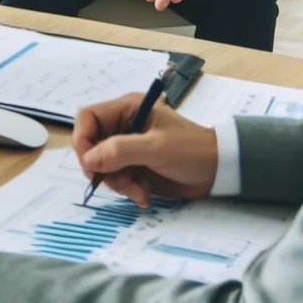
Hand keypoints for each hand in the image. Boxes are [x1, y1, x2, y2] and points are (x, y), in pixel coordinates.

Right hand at [73, 93, 218, 207]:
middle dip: (103, 168)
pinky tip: (143, 194)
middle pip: (91, 144)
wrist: (219, 170)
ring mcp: (127, 146)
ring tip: (139, 190)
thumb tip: (89, 160)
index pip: (87, 118)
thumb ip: (121, 151)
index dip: (83, 140)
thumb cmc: (192, 150)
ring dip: (117, 182)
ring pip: (101, 165)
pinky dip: (126, 189)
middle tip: (122, 182)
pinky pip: (115, 178)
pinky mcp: (133, 165)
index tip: (90, 165)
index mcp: (127, 108)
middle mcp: (123, 124)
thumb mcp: (157, 148)